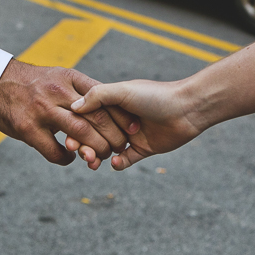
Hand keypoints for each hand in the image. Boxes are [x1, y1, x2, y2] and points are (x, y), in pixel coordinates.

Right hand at [0, 59, 138, 165]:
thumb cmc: (30, 83)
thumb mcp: (59, 77)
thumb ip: (82, 91)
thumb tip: (107, 106)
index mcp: (70, 79)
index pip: (105, 97)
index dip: (122, 115)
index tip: (133, 128)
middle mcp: (59, 92)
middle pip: (97, 117)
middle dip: (113, 136)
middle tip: (119, 148)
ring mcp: (43, 110)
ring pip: (81, 134)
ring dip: (95, 150)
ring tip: (98, 157)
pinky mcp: (27, 128)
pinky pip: (54, 151)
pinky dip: (67, 158)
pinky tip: (70, 158)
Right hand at [68, 79, 202, 169]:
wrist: (187, 109)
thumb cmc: (155, 95)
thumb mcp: (122, 91)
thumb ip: (97, 96)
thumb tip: (73, 107)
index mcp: (113, 104)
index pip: (88, 118)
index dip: (76, 128)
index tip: (67, 137)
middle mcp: (120, 119)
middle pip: (94, 135)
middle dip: (84, 145)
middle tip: (80, 153)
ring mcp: (131, 135)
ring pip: (107, 149)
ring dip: (97, 156)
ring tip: (93, 162)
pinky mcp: (143, 149)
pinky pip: (125, 160)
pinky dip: (118, 163)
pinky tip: (114, 162)